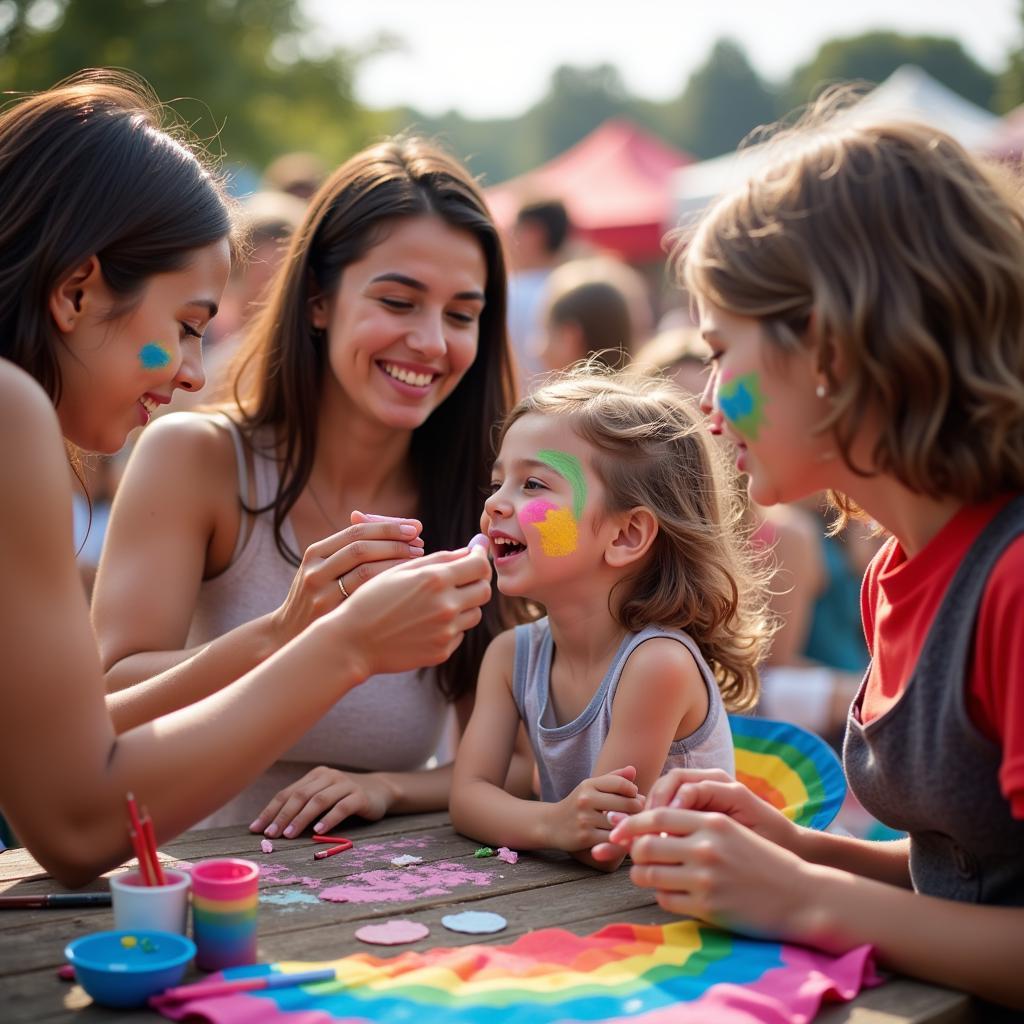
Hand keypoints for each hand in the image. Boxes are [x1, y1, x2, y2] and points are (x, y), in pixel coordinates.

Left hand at [250, 766, 394, 837]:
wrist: (381, 790)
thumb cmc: (345, 798)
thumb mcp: (324, 797)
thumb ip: (304, 806)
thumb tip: (273, 827)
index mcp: (315, 775)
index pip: (288, 793)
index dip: (270, 810)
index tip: (256, 829)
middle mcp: (328, 776)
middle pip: (301, 795)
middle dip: (283, 815)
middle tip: (271, 834)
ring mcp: (345, 784)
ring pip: (319, 800)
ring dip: (301, 818)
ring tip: (289, 834)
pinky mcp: (360, 796)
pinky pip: (342, 807)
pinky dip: (329, 819)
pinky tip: (318, 830)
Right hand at [270, 512, 424, 644]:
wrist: (288, 634)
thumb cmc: (318, 595)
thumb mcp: (325, 568)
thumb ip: (352, 547)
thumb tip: (396, 524)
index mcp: (315, 553)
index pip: (356, 532)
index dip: (388, 527)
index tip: (414, 527)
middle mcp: (316, 571)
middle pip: (362, 549)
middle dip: (395, 544)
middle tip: (420, 544)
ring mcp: (322, 594)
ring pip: (366, 572)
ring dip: (396, 564)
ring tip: (417, 562)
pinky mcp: (332, 616)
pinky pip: (368, 598)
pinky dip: (390, 588)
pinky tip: (407, 586)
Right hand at [330, 544, 491, 677]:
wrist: (353, 642)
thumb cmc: (371, 600)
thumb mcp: (400, 571)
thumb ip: (439, 559)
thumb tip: (469, 551)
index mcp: (435, 580)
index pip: (480, 565)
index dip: (481, 557)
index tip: (476, 552)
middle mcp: (446, 606)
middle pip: (484, 590)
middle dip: (477, 580)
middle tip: (462, 576)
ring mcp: (445, 632)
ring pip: (475, 613)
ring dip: (465, 604)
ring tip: (438, 601)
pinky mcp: (442, 652)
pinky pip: (459, 633)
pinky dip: (450, 625)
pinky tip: (426, 622)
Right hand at [546, 766, 644, 851]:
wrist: (550, 824)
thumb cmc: (578, 804)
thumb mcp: (591, 787)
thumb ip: (613, 778)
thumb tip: (633, 770)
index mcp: (589, 784)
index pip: (621, 783)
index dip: (633, 791)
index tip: (636, 797)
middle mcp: (586, 799)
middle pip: (625, 803)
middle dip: (637, 809)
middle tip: (641, 814)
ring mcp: (585, 818)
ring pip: (621, 822)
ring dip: (631, 825)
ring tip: (634, 825)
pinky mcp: (585, 837)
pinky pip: (612, 838)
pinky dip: (621, 838)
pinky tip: (623, 838)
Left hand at [611, 805, 813, 939]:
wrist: (801, 896)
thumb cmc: (764, 861)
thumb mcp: (732, 831)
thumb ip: (695, 826)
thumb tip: (651, 828)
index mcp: (712, 822)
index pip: (658, 816)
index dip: (631, 824)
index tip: (617, 833)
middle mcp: (706, 847)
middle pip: (646, 846)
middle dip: (635, 853)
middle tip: (638, 858)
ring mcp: (706, 878)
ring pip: (650, 875)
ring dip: (645, 876)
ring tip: (653, 876)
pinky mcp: (708, 907)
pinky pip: (666, 900)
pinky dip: (663, 896)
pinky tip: (674, 894)